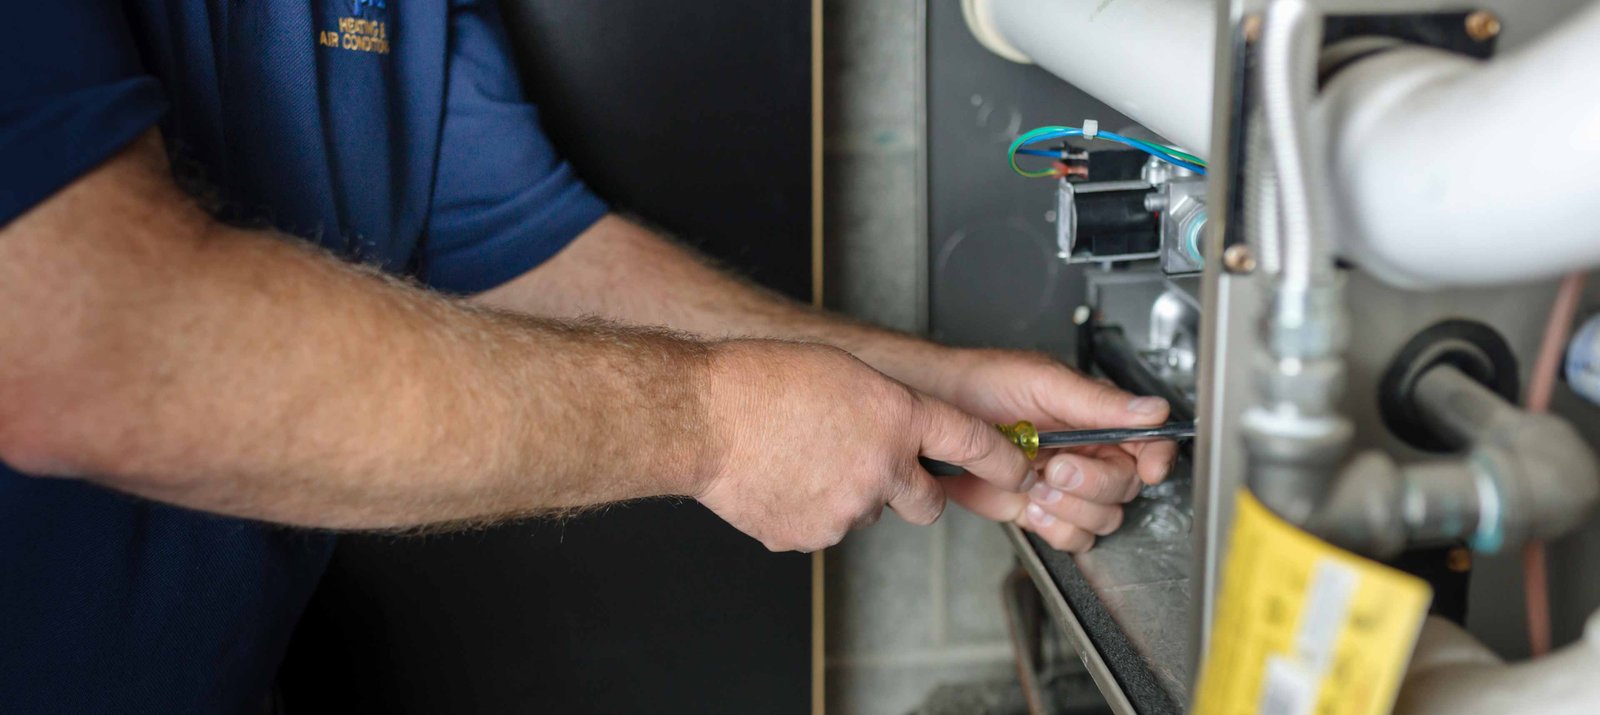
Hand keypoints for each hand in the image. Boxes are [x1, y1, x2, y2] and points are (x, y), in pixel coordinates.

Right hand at [694, 340, 1031, 551]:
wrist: (703, 417)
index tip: (1015, 469)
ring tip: (803, 460)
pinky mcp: (811, 537)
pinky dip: (810, 511)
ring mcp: (847, 510)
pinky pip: (824, 529)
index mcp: (896, 418)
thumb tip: (902, 434)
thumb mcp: (844, 372)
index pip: (970, 443)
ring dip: (849, 495)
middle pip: (928, 503)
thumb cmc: (762, 383)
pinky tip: (782, 480)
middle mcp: (881, 468)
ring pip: (868, 514)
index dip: (1000, 459)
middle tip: (879, 471)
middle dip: (914, 492)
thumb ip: (886, 408)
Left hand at [924, 349, 1176, 551]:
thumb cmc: (984, 383)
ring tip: (1037, 486)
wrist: (937, 408)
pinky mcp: (1037, 509)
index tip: (1148, 470)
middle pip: (1125, 488)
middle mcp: (1088, 453)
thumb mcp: (1043, 383)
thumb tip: (1151, 409)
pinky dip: (1054, 529)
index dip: (1155, 459)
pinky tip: (1029, 506)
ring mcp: (1064, 485)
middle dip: (1092, 486)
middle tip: (1055, 469)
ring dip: (1071, 510)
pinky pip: (1069, 536)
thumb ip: (1098, 402)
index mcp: (1097, 419)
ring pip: (1101, 518)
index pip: (1148, 443)